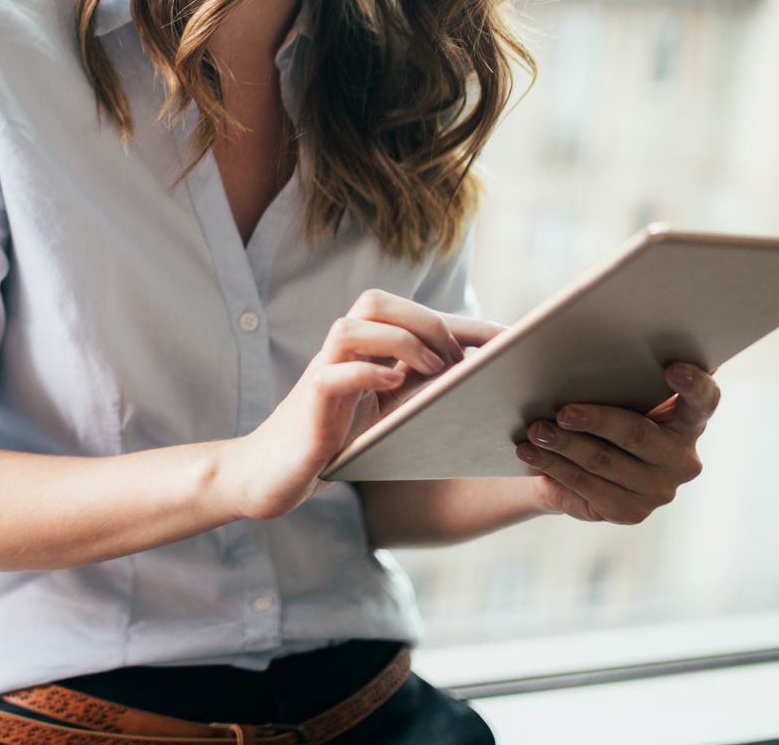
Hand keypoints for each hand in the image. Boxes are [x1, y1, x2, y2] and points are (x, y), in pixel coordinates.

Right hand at [215, 288, 506, 521]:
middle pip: (376, 302)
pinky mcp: (309, 405)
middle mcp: (340, 355)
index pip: (412, 316)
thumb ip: (416, 395)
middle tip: (457, 362)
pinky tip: (394, 387)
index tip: (510, 340)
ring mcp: (322, 375)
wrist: (268, 476)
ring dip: (400, 341)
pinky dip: (368, 373)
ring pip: (352, 327)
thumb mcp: (384, 417)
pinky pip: (334, 373)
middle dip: (427, 322)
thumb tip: (479, 387)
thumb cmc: (331, 445)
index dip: (463, 323)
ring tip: (433, 370)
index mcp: (363, 353)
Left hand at [514, 363, 718, 523]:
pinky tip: (530, 453)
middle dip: (596, 420)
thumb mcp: (614, 390)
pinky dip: (554, 466)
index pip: (703, 400)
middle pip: (638, 433)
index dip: (692, 384)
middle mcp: (682, 457)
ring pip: (604, 461)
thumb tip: (581, 326)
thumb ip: (618, 367)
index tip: (672, 367)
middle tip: (562, 411)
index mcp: (689, 419)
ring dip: (564, 445)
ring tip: (535, 430)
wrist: (579, 465)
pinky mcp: (631, 511)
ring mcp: (660, 489)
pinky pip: (587, 487)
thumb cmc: (601, 410)